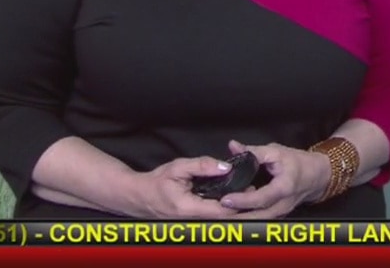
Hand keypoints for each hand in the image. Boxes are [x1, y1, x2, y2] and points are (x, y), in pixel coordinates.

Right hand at [128, 157, 242, 218]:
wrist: (139, 197)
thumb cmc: (156, 182)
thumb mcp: (178, 167)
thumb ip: (202, 166)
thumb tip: (226, 167)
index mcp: (189, 209)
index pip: (222, 210)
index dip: (238, 201)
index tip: (249, 187)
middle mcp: (193, 220)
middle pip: (224, 217)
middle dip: (240, 204)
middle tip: (251, 187)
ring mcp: (194, 223)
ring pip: (220, 218)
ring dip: (233, 206)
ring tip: (245, 189)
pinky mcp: (195, 220)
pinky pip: (214, 216)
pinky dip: (224, 206)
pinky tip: (232, 195)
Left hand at [217, 140, 330, 217]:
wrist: (316, 175)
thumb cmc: (297, 162)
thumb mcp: (276, 151)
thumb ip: (253, 151)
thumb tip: (233, 146)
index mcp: (284, 188)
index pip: (262, 198)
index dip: (243, 200)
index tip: (225, 199)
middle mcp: (282, 205)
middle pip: (257, 217)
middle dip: (235, 217)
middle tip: (215, 212)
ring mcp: (280, 214)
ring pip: (257, 222)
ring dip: (238, 220)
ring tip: (219, 215)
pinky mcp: (276, 217)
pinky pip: (259, 221)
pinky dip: (244, 219)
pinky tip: (230, 215)